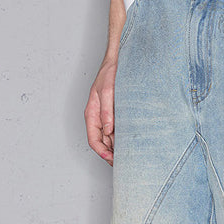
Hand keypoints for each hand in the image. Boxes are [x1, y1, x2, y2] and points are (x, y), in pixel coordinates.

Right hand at [84, 51, 118, 165]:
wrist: (119, 60)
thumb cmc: (110, 72)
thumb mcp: (107, 91)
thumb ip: (107, 111)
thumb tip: (108, 129)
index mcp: (92, 113)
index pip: (93, 140)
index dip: (102, 152)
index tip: (112, 160)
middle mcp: (98, 117)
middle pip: (101, 142)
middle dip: (110, 153)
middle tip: (124, 162)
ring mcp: (106, 116)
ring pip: (109, 138)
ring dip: (117, 146)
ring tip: (129, 154)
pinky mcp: (115, 113)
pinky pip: (116, 130)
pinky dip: (122, 137)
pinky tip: (131, 140)